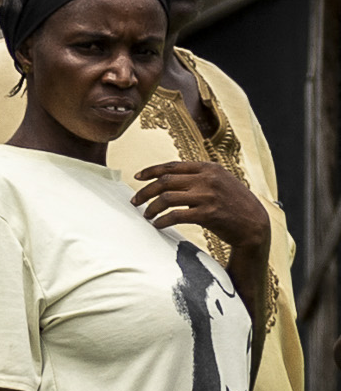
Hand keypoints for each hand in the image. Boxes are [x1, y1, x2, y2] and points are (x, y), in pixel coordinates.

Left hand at [134, 157, 269, 257]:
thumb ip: (199, 177)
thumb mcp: (220, 182)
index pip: (172, 166)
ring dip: (151, 208)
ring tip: (147, 214)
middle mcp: (208, 179)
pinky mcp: (208, 214)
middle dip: (145, 191)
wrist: (255, 224)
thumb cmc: (234, 204)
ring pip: (166, 198)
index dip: (151, 171)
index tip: (137, 177)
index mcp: (210, 168)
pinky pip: (175, 216)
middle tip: (135, 201)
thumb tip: (168, 178)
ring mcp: (208, 196)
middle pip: (165, 181)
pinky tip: (158, 224)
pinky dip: (162, 221)